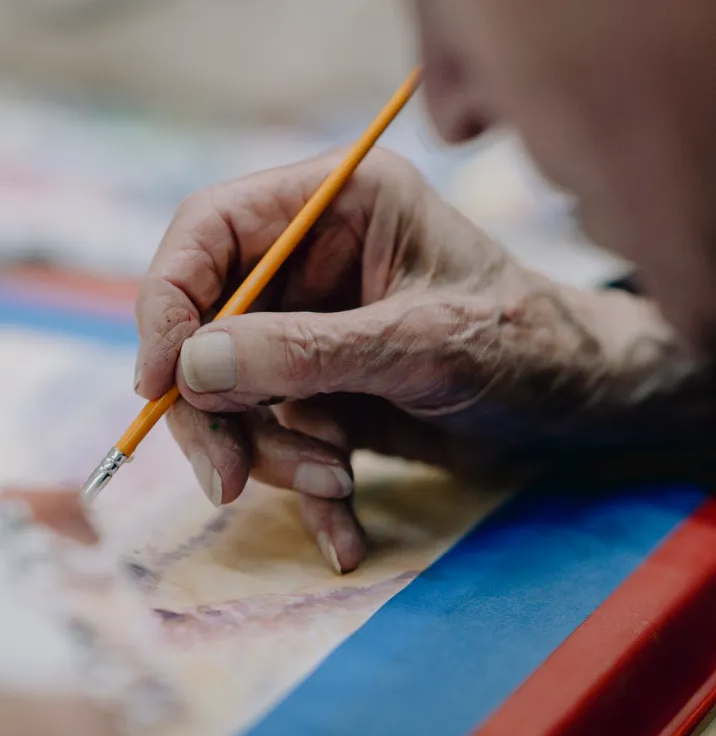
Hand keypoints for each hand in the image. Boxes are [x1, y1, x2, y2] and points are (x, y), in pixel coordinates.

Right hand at [136, 149, 691, 572]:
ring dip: (268, 453)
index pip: (210, 230)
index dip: (168, 301)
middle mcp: (310, 257)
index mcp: (335, 202)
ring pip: (234, 390)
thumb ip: (306, 353)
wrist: (577, 407)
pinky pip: (276, 434)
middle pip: (205, 320)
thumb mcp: (419, 345)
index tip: (157, 383)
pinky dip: (301, 487)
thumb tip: (190, 369)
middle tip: (229, 476)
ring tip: (334, 486)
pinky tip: (343, 533)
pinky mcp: (320, 384)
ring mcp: (310, 324)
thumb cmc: (522, 344)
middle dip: (215, 406)